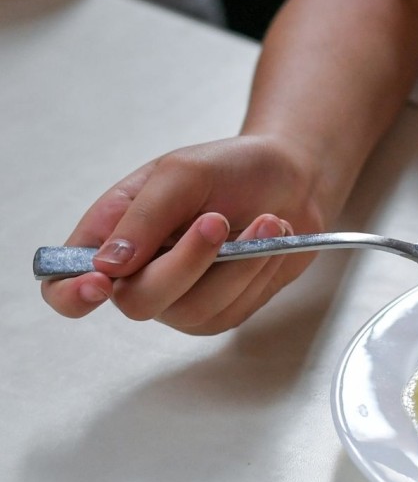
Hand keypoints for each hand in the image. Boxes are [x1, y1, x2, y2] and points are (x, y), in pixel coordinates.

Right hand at [41, 135, 330, 333]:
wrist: (290, 179)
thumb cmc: (227, 170)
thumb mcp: (181, 173)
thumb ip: (143, 216)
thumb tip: (107, 265)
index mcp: (108, 239)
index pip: (62, 286)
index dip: (71, 294)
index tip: (101, 281)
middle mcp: (137, 278)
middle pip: (138, 302)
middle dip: (185, 262)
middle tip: (218, 220)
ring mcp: (180, 301)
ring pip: (193, 309)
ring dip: (235, 264)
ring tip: (266, 220)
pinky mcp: (223, 311)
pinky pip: (233, 308)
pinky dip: (258, 271)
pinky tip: (272, 238)